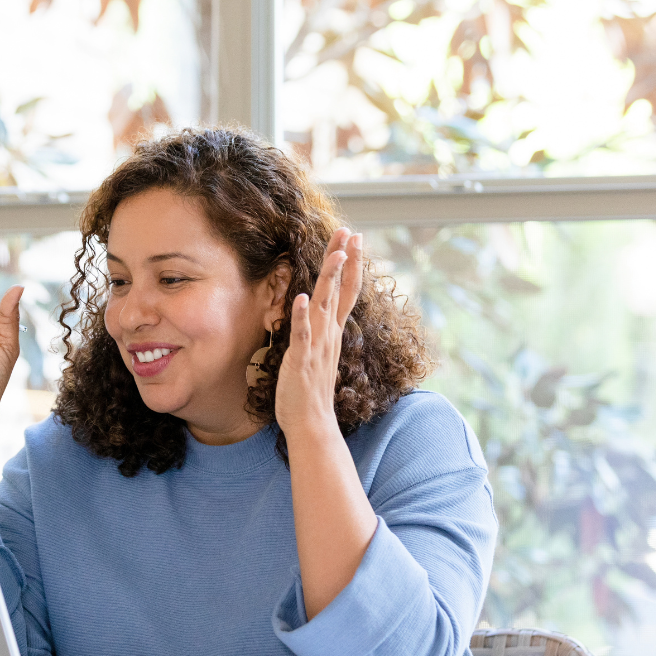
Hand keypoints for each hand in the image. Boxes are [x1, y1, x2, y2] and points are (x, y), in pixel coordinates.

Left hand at [273, 228, 363, 437]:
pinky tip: (302, 298)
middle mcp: (328, 335)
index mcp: (331, 332)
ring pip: (324, 307)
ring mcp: (317, 347)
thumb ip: (319, 329)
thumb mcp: (317, 351)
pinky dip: (302, 317)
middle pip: (339, 291)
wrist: (311, 423)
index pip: (345, 291)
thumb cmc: (310, 389)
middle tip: (350, 232)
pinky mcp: (302, 361)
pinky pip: (303, 336)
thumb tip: (318, 307)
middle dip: (344, 261)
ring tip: (335, 255)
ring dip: (329, 280)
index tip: (354, 238)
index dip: (350, 264)